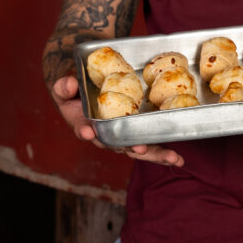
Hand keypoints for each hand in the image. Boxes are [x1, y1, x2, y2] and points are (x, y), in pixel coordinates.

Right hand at [51, 75, 184, 166]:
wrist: (86, 96)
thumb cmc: (74, 94)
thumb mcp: (64, 89)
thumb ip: (63, 87)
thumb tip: (69, 83)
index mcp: (84, 126)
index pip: (83, 130)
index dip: (85, 130)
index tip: (87, 130)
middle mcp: (105, 136)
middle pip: (117, 146)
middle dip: (130, 148)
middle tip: (140, 149)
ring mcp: (122, 137)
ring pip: (137, 150)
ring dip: (155, 154)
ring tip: (171, 158)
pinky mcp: (135, 134)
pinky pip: (149, 145)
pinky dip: (163, 153)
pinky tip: (178, 160)